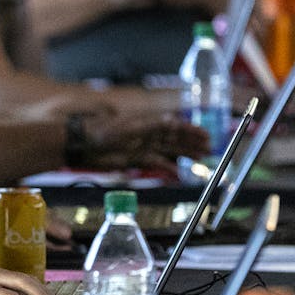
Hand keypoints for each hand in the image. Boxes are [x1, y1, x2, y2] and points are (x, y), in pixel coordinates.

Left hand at [85, 115, 209, 170]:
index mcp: (149, 123)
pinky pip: (158, 163)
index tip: (205, 135)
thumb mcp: (129, 127)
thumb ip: (151, 126)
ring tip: (200, 158)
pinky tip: (178, 172)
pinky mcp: (137, 159)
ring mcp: (144, 147)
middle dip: (193, 143)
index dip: (191, 131)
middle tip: (209, 148)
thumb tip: (172, 122)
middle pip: (176, 139)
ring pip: (170, 151)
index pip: (176, 127)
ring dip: (185, 154)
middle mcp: (150, 134)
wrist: (85, 142)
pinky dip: (168, 168)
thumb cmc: (104, 130)